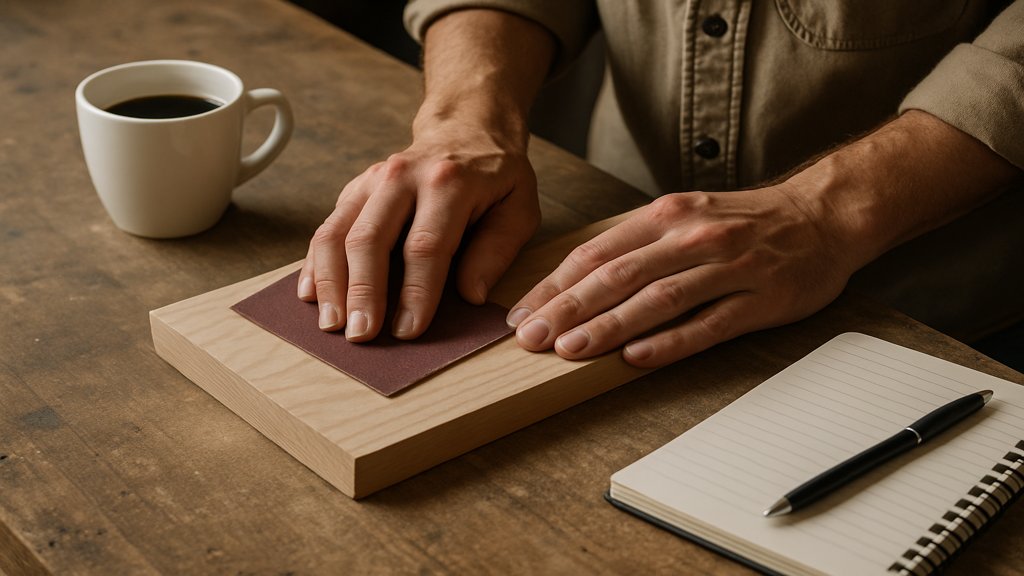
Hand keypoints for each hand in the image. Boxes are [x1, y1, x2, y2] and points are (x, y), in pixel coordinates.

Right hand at [298, 121, 539, 340]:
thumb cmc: (496, 178)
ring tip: (331, 323)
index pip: (426, 245)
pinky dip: (315, 263)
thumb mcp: (520, 208)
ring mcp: (373, 181)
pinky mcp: (355, 190)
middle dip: (363, 292)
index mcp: (449, 183)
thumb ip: (497, 250)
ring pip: (338, 232)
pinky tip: (310, 294)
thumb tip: (471, 294)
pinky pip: (327, 227)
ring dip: (330, 282)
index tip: (407, 331)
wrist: (467, 129)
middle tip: (360, 335)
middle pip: (371, 238)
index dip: (415, 292)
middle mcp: (403, 177)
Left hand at [506, 185, 855, 366]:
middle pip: (618, 275)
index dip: (554, 285)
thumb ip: (636, 245)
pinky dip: (669, 342)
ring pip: (658, 300)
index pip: (596, 253)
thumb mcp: (684, 216)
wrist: (822, 215)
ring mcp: (727, 268)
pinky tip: (636, 358)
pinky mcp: (759, 299)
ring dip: (609, 326)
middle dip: (567, 308)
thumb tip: (577, 280)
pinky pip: (708, 324)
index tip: (520, 313)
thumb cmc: (744, 221)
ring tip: (569, 349)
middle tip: (529, 338)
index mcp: (666, 216)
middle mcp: (692, 237)